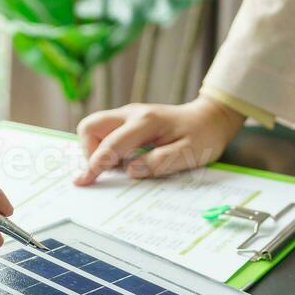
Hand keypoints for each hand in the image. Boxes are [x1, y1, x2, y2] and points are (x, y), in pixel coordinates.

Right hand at [74, 96, 244, 185]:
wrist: (210, 118)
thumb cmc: (202, 136)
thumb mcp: (189, 154)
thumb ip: (160, 162)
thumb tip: (131, 170)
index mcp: (146, 122)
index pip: (110, 144)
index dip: (95, 165)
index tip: (84, 181)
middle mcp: (131, 113)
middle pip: (90, 126)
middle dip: (88, 151)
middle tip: (104, 171)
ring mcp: (128, 114)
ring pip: (94, 127)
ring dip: (96, 149)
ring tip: (117, 166)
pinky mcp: (128, 119)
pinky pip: (105, 131)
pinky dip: (105, 146)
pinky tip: (122, 159)